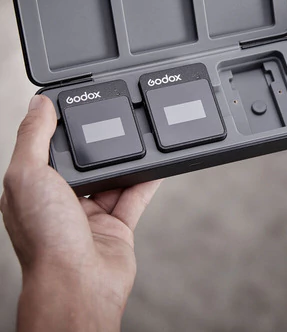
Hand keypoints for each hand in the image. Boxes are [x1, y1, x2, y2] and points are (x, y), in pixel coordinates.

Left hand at [1, 95, 161, 330]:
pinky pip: (136, 194)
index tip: (76, 107)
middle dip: (97, 144)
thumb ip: (34, 137)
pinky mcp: (118, 224)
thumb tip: (38, 104)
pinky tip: (156, 162)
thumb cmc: (46, 239)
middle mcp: (61, 202)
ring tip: (138, 136)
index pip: (45, 150)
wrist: (81, 284)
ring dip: (126, 160)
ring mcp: (91, 214)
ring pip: (112, 177)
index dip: (59, 129)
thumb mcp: (28, 175)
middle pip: (83, 163)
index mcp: (33, 189)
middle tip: (113, 120)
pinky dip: (147, 178)